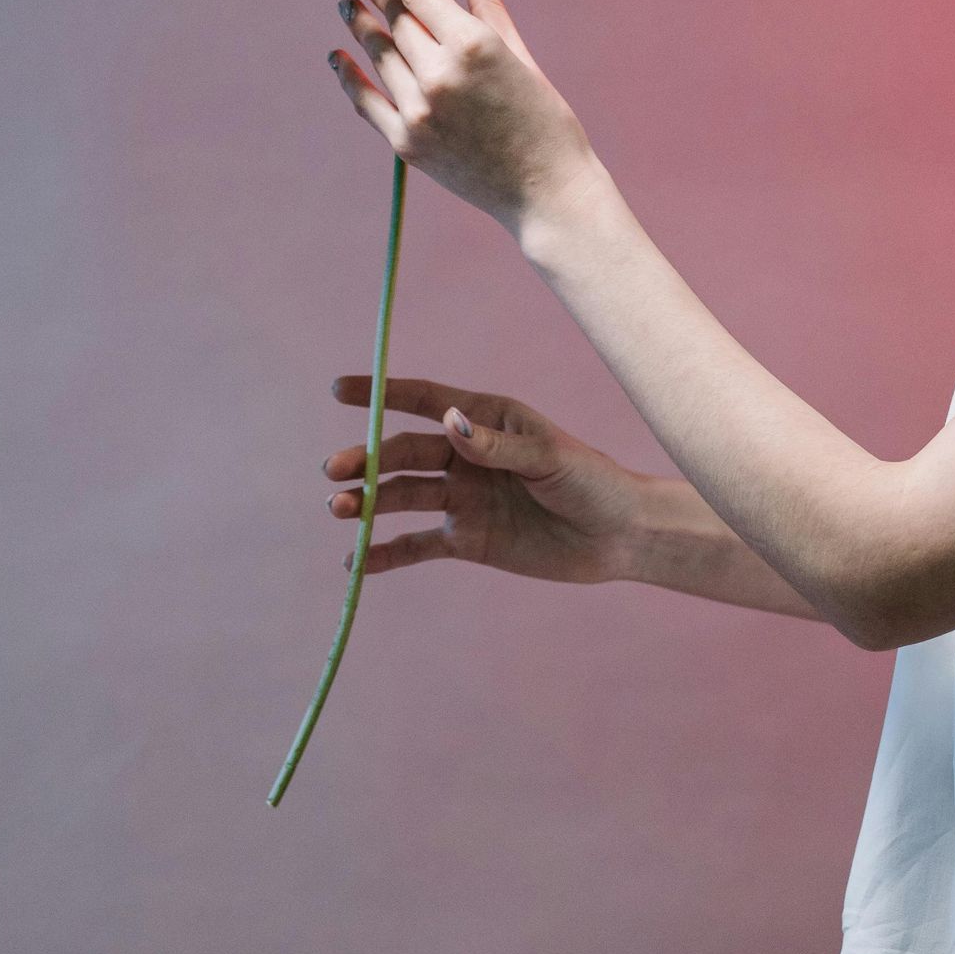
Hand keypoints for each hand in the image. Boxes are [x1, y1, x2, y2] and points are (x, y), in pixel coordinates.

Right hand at [324, 375, 646, 584]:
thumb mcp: (549, 458)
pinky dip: (385, 555)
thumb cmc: (593, 482)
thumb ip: (496, 445)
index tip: (339, 390)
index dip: (379, 394)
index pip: (424, 401)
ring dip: (368, 503)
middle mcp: (466, 457)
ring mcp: (463, 500)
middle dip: (367, 460)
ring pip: (403, 498)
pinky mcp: (467, 541)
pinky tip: (355, 563)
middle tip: (334, 470)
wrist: (619, 537)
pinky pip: (417, 547)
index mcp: (485, 420)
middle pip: (404, 455)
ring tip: (338, 510)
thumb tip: (448, 420)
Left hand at [328, 0, 598, 234]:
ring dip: (360, 26)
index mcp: (473, 44)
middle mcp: (439, 73)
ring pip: (378, 54)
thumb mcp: (521, 56)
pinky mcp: (406, 142)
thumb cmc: (545, 121)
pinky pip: (366, 101)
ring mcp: (418, 110)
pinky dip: (348, 76)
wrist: (546, 190)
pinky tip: (337, 56)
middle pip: (395, 20)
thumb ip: (489, 7)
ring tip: (349, 8)